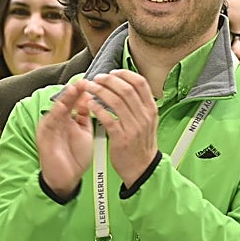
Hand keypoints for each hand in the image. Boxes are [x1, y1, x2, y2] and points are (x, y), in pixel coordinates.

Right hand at [36, 82, 95, 196]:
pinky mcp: (44, 135)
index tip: (95, 84)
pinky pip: (50, 121)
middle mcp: (59, 121)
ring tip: (75, 88)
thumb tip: (91, 101)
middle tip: (86, 81)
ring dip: (67, 98)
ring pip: (59, 108)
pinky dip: (57, 112)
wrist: (66, 179)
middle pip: (68, 102)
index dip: (85, 93)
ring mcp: (51, 127)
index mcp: (69, 120)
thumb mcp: (85, 134)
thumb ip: (86, 118)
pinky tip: (63, 105)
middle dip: (76, 91)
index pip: (77, 102)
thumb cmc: (74, 158)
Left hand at [84, 70, 158, 184]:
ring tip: (90, 87)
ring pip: (116, 101)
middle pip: (126, 89)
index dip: (124, 74)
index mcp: (150, 109)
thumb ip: (139, 105)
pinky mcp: (122, 138)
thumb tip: (126, 85)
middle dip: (108, 80)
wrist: (142, 168)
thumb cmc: (140, 144)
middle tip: (97, 78)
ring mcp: (133, 127)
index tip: (112, 72)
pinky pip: (108, 118)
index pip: (140, 83)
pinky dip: (98, 108)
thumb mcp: (147, 121)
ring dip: (100, 91)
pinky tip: (90, 104)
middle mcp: (143, 116)